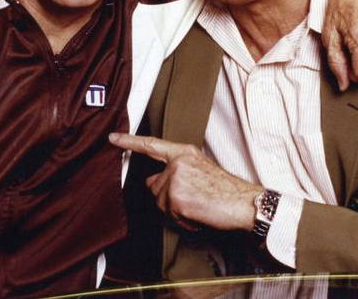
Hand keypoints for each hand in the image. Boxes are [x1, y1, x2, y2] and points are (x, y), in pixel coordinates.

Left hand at [109, 132, 261, 231]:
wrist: (243, 203)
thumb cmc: (226, 191)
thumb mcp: (200, 170)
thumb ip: (176, 171)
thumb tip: (154, 182)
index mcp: (184, 153)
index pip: (152, 146)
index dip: (130, 142)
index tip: (114, 137)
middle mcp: (177, 162)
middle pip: (154, 185)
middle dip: (168, 197)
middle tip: (193, 199)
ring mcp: (175, 179)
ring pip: (161, 202)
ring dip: (176, 210)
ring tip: (198, 206)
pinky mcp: (176, 197)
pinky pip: (169, 215)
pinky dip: (182, 220)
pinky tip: (198, 214)